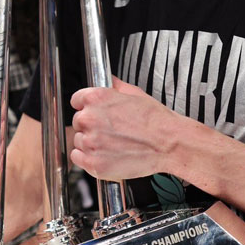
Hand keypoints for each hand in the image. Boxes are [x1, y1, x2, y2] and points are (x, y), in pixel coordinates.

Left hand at [69, 78, 192, 180]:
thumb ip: (115, 86)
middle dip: (90, 126)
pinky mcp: (94, 163)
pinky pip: (77, 158)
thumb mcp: (134, 93)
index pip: (76, 101)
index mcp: (96, 98)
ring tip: (111, 144)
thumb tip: (108, 81)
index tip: (94, 114)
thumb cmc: (155, 120)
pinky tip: (105, 155)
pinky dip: (87, 159)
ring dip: (90, 143)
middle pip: (78, 122)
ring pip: (79, 141)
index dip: (86, 107)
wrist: (168, 144)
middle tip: (109, 131)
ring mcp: (91, 142)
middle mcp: (89, 119)